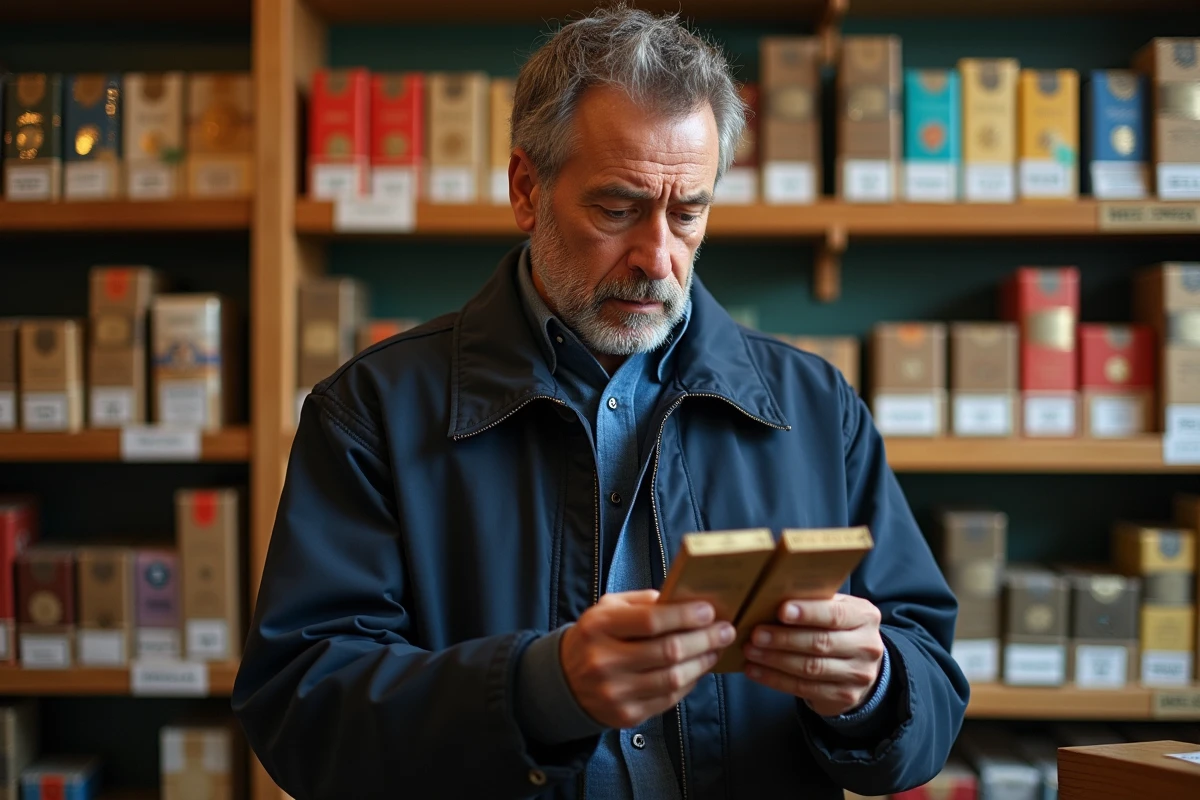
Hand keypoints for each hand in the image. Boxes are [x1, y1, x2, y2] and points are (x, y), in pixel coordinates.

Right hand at [561, 589, 734, 728]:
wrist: (564, 680)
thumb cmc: (595, 637)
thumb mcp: (608, 609)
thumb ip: (643, 602)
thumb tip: (686, 600)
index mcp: (599, 627)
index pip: (650, 620)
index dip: (685, 616)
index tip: (709, 611)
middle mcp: (604, 661)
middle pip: (668, 651)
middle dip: (704, 639)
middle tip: (725, 630)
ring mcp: (615, 692)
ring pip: (673, 678)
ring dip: (702, 662)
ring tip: (716, 649)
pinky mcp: (627, 715)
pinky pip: (669, 699)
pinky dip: (690, 682)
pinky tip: (698, 669)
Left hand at [742, 594, 884, 716]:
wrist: (860, 667)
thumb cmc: (837, 629)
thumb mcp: (835, 610)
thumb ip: (814, 602)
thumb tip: (772, 594)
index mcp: (864, 616)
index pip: (835, 614)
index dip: (807, 613)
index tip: (781, 611)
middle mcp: (866, 646)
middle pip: (820, 643)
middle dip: (784, 639)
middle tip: (755, 634)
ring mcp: (858, 674)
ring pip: (810, 668)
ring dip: (775, 660)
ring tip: (751, 652)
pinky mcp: (844, 696)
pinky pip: (805, 689)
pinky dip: (776, 680)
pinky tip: (756, 671)